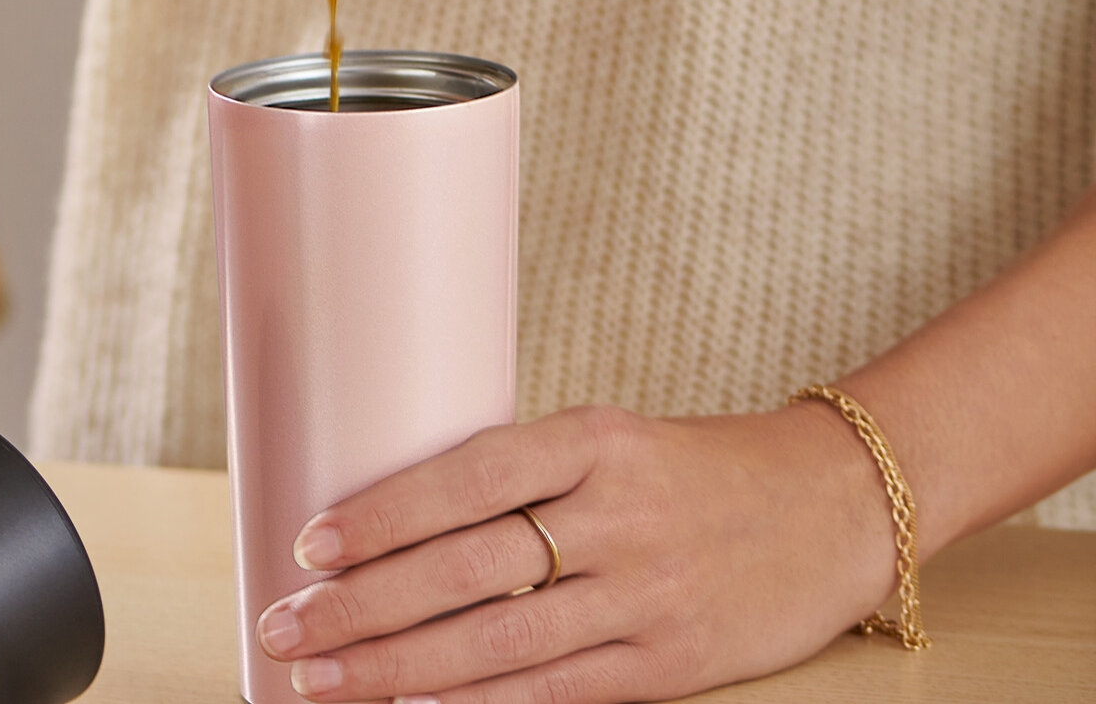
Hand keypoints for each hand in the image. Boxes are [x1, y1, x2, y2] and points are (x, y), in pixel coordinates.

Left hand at [255, 403, 901, 703]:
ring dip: (397, 668)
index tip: (309, 544)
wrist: (833, 506)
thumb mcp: (609, 440)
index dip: (385, 514)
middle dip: (364, 605)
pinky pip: (558, 694)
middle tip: (285, 626)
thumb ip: (521, 476)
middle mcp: (618, 516)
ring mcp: (647, 596)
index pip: (469, 476)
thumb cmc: (694, 467)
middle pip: (469, 568)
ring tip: (321, 681)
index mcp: (594, 440)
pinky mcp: (671, 665)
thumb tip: (393, 520)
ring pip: (499, 641)